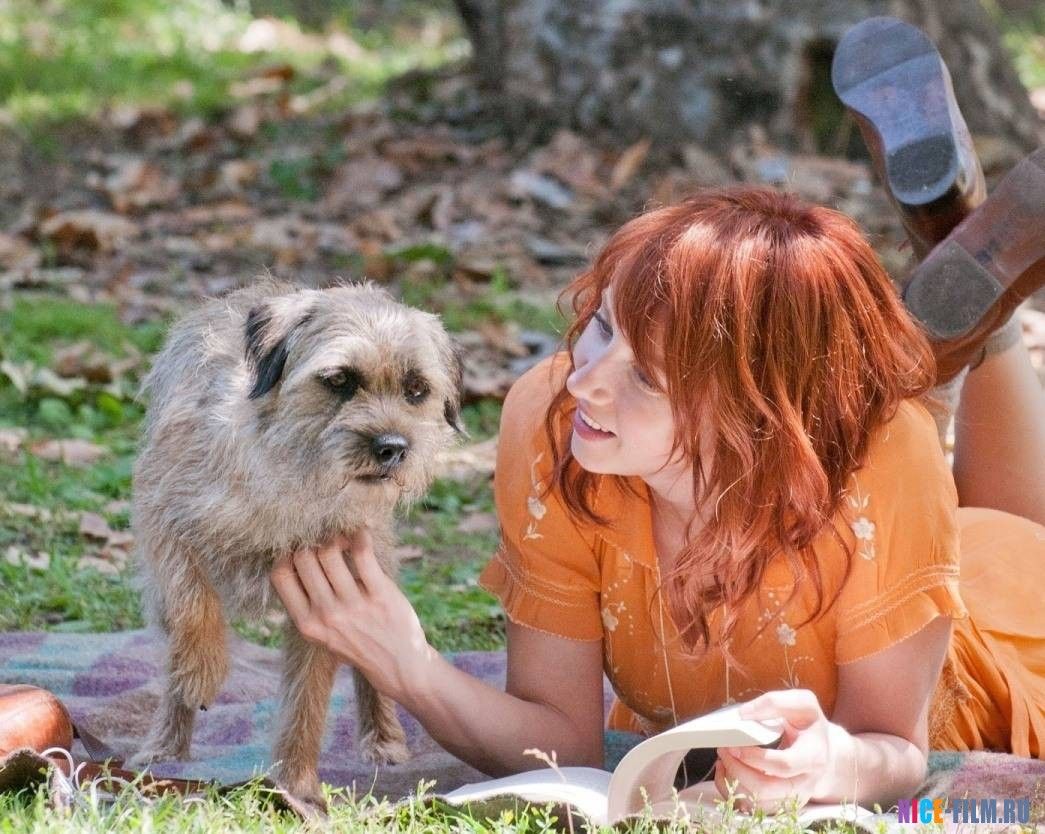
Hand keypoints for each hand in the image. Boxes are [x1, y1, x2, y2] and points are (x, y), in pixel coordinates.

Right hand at [269, 527, 434, 699]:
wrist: (399, 666)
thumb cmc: (360, 643)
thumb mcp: (323, 634)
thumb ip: (309, 604)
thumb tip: (298, 557)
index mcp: (307, 624)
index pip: (279, 576)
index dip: (287, 556)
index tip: (303, 552)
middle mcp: (326, 614)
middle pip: (303, 558)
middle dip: (313, 544)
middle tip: (328, 543)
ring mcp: (352, 605)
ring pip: (329, 551)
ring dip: (336, 538)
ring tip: (346, 541)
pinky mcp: (379, 595)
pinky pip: (362, 552)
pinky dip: (361, 536)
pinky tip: (363, 535)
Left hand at [714, 689, 849, 813]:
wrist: (822, 749)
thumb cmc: (809, 725)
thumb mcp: (803, 704)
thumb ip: (775, 703)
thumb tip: (743, 714)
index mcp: (813, 757)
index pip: (783, 765)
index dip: (755, 757)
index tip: (736, 744)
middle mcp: (804, 783)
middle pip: (766, 789)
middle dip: (737, 770)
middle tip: (724, 750)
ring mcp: (791, 797)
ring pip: (756, 802)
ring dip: (731, 781)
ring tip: (723, 758)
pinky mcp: (778, 803)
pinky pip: (751, 807)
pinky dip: (731, 790)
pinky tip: (726, 771)